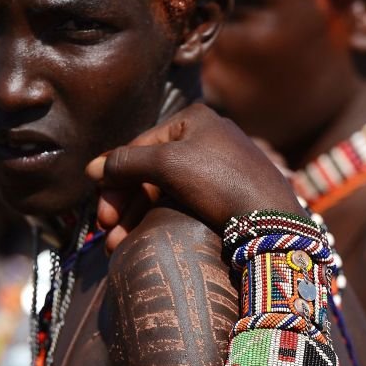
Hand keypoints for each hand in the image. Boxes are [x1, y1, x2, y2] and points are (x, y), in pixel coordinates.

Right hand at [86, 103, 303, 251]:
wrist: (274, 219)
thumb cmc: (221, 181)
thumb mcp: (168, 164)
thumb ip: (126, 162)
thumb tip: (92, 169)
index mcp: (193, 118)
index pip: (138, 147)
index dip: (114, 181)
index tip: (100, 214)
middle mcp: (205, 136)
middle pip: (150, 171)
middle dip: (125, 206)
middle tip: (109, 235)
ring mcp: (217, 164)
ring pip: (164, 190)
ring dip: (137, 218)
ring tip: (121, 246)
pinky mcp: (227, 191)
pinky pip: (184, 201)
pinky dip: (161, 218)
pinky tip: (146, 238)